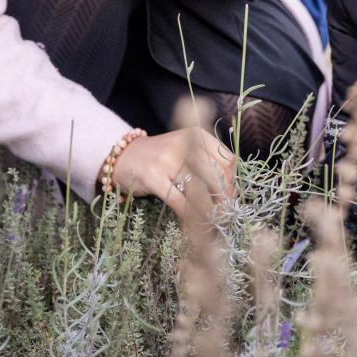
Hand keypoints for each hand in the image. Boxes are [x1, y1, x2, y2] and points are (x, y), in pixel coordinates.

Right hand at [106, 128, 236, 217]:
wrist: (123, 156)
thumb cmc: (161, 155)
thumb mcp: (185, 148)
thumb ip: (207, 160)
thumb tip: (231, 187)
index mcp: (196, 135)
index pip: (226, 159)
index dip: (232, 180)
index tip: (233, 195)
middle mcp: (184, 144)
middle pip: (216, 174)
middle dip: (224, 196)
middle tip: (226, 210)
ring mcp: (168, 160)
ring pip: (199, 189)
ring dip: (210, 208)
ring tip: (214, 218)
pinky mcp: (153, 177)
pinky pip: (179, 200)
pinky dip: (190, 214)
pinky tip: (195, 222)